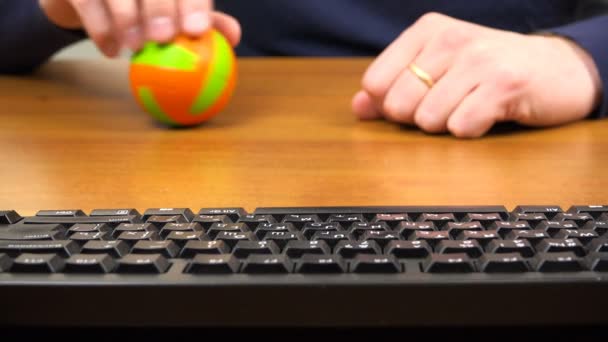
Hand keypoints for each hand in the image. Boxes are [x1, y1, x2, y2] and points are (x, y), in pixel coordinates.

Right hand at [39, 0, 240, 56]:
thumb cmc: (143, 3)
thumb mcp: (176, 7)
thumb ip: (204, 18)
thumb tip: (234, 37)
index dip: (195, 5)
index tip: (196, 31)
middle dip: (159, 8)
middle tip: (163, 38)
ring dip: (126, 21)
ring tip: (135, 48)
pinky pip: (87, 5)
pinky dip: (100, 30)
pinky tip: (111, 52)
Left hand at [352, 13, 601, 137]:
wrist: (557, 70)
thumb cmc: (488, 72)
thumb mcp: (438, 70)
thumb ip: (393, 88)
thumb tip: (357, 108)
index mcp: (426, 30)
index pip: (374, 83)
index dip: (390, 105)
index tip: (419, 98)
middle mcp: (450, 38)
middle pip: (398, 105)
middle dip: (418, 118)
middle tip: (450, 104)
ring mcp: (478, 59)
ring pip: (427, 119)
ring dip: (447, 125)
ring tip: (471, 106)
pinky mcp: (504, 84)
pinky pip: (460, 127)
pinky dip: (470, 130)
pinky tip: (488, 114)